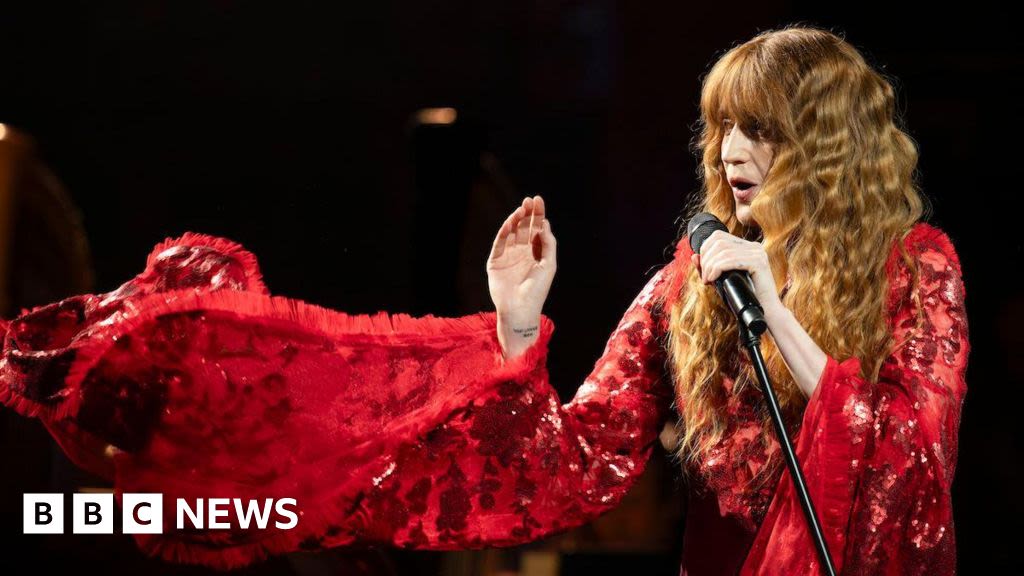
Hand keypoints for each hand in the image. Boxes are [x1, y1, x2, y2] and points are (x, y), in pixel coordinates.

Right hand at [487, 196, 555, 356]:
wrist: (520, 309)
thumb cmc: (538, 290)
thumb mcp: (549, 265)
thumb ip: (548, 244)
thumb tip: (545, 224)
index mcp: (535, 254)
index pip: (536, 230)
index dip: (538, 215)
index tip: (539, 201)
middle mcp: (521, 253)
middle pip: (524, 228)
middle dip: (527, 214)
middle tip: (530, 200)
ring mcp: (508, 256)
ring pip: (512, 233)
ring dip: (516, 220)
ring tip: (521, 209)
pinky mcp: (495, 261)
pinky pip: (500, 243)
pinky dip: (504, 232)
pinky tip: (510, 223)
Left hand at [691, 230, 780, 308]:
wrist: (766, 312)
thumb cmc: (744, 296)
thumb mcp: (723, 280)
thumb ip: (709, 268)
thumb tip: (694, 256)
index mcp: (747, 246)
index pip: (719, 236)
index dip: (705, 249)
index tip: (703, 267)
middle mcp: (754, 247)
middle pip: (719, 241)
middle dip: (706, 259)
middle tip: (705, 277)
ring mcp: (758, 253)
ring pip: (723, 252)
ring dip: (710, 266)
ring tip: (708, 280)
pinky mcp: (759, 263)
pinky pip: (731, 260)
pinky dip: (717, 269)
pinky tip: (713, 279)